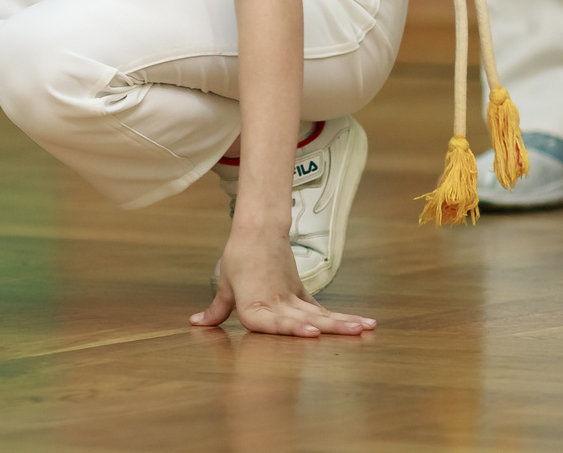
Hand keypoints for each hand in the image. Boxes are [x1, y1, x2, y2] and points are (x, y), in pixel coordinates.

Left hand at [192, 226, 375, 337]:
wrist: (256, 230)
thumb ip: (217, 310)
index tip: (311, 332)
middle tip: (353, 332)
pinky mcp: (302, 293)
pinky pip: (322, 309)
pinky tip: (363, 324)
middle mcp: (277, 304)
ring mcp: (292, 298)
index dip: (291, 327)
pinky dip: (341, 317)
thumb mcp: (226, 286)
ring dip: (343, 322)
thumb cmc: (238, 259)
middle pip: (305, 318)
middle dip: (330, 327)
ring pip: (320, 313)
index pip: (272, 321)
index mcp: (254, 306)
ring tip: (366, 328)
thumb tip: (196, 323)